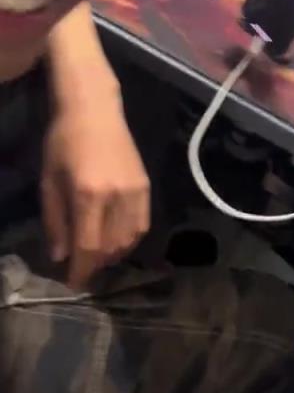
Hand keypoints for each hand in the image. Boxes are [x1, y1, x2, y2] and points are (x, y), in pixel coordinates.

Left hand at [41, 91, 149, 288]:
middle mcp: (116, 197)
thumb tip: (60, 255)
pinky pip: (142, 225)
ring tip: (98, 257)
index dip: (81, 270)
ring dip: (113, 255)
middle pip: (110, 248)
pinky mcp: (146, 186)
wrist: (94, 110)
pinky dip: (130, 240)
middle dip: (95, 264)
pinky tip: (117, 241)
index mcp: (88, 195)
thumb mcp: (49, 181)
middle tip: (81, 268)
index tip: (73, 282)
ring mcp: (135, 192)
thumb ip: (55, 221)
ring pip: (129, 240)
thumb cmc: (63, 142)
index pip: (88, 247)